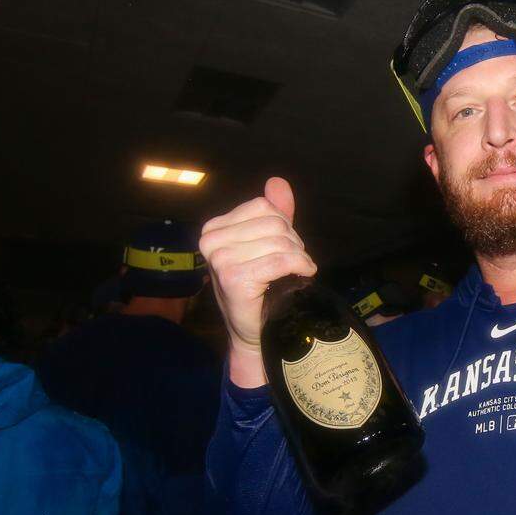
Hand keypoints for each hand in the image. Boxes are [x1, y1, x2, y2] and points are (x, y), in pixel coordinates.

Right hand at [200, 178, 316, 386]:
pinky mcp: (234, 278)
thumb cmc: (261, 289)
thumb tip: (277, 182)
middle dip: (294, 243)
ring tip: (295, 272)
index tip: (285, 248)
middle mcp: (211, 241)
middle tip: (292, 265)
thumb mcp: (267, 245)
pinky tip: (303, 275)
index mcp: (215, 228)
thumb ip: (274, 213)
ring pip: (280, 241)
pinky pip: (281, 260)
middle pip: (275, 224)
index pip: (264, 207)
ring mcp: (220, 260)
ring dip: (298, 257)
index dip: (285, 226)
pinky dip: (299, 266)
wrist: (255, 332)